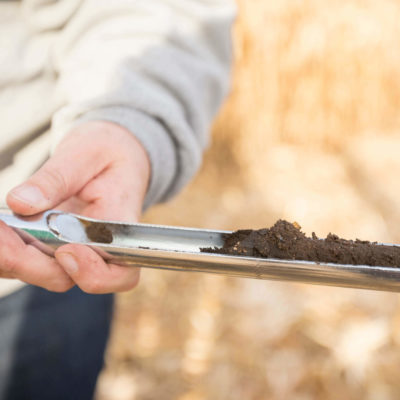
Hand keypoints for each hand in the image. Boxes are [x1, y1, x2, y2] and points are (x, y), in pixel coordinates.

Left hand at [2, 121, 149, 292]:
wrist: (108, 154)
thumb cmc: (106, 152)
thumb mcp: (86, 153)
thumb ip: (57, 178)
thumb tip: (21, 203)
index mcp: (118, 224)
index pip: (118, 272)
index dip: (92, 273)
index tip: (65, 250)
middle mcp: (97, 245)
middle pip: (68, 277)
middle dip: (27, 264)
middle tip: (1, 232)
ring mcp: (73, 247)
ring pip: (41, 271)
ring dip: (11, 256)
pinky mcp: (52, 243)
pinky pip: (27, 257)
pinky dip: (7, 247)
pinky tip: (0, 225)